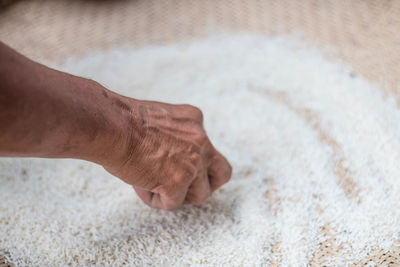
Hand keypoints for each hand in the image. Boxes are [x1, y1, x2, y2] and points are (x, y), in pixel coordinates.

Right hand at [103, 99, 231, 209]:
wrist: (111, 126)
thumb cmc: (123, 122)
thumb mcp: (160, 120)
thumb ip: (175, 136)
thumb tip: (171, 157)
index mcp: (195, 120)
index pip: (207, 148)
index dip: (193, 162)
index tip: (178, 166)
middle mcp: (201, 141)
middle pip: (222, 172)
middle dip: (206, 184)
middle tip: (184, 187)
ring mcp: (193, 163)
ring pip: (200, 194)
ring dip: (177, 195)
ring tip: (150, 184)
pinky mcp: (178, 182)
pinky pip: (174, 203)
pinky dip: (156, 200)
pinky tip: (139, 185)